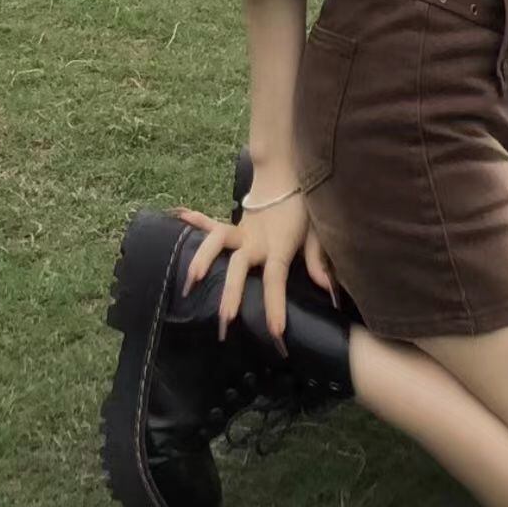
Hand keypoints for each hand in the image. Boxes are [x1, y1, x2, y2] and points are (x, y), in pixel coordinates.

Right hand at [170, 188, 338, 350]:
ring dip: (202, 259)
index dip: (275, 305)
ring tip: (189, 282)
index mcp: (278, 246)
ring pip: (217, 242)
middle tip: (225, 320)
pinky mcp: (234, 226)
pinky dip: (195, 221)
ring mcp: (242, 232)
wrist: (291, 173)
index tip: (275, 333)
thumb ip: (318, 261)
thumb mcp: (316, 232)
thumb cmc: (305, 207)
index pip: (275, 279)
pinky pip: (211, 224)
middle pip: (239, 266)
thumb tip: (329, 290)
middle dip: (231, 293)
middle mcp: (255, 241)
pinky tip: (178, 217)